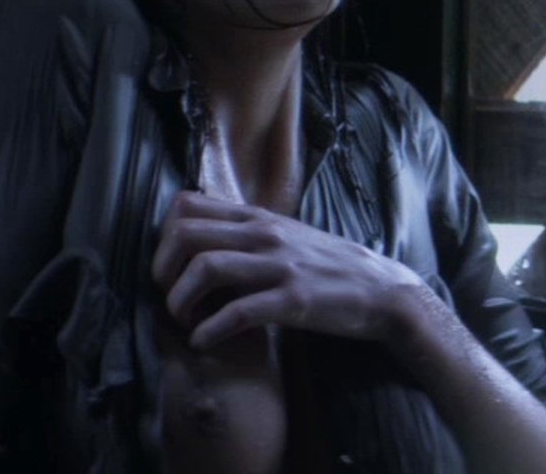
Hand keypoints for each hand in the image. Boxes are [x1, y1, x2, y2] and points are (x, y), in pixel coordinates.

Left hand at [151, 191, 427, 349]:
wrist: (383, 292)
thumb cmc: (331, 268)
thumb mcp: (288, 237)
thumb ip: (249, 233)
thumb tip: (203, 241)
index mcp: (259, 219)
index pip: (187, 205)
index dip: (164, 236)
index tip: (171, 266)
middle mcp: (265, 235)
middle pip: (185, 234)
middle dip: (162, 270)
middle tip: (172, 297)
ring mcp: (280, 266)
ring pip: (205, 267)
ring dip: (180, 301)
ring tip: (185, 321)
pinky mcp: (293, 300)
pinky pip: (236, 312)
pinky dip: (208, 330)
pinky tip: (204, 341)